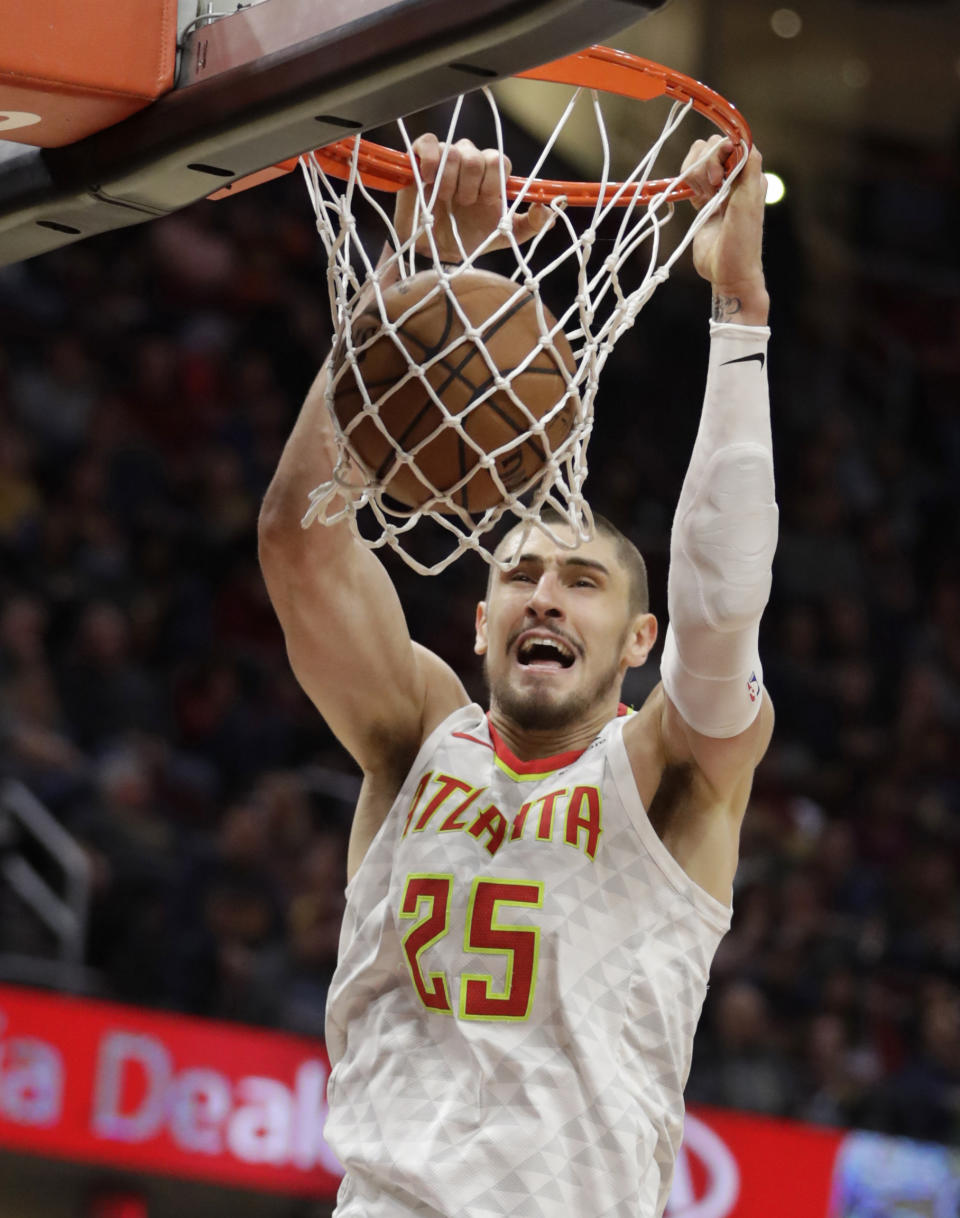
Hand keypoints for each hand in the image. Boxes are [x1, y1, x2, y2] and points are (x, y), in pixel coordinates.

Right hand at [393, 134, 552, 263]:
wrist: (437, 250)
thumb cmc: (471, 238)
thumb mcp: (506, 236)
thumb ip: (532, 224)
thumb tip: (552, 211)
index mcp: (491, 176)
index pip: (498, 161)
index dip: (492, 182)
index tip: (484, 202)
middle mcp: (470, 162)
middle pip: (477, 156)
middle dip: (471, 186)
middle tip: (463, 204)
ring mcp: (446, 158)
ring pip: (454, 153)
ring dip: (450, 182)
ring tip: (444, 200)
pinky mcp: (421, 158)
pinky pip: (429, 143)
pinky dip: (430, 161)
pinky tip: (429, 180)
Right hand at [683, 136, 768, 324]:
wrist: (727, 271)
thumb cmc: (742, 241)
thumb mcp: (749, 202)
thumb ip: (749, 168)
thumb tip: (744, 138)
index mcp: (750, 174)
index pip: (731, 141)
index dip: (720, 152)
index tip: (719, 177)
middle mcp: (734, 177)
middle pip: (711, 146)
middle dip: (706, 164)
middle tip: (713, 189)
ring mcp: (716, 188)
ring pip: (698, 159)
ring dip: (695, 173)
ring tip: (704, 196)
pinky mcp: (700, 200)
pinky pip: (689, 177)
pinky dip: (687, 182)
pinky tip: (696, 200)